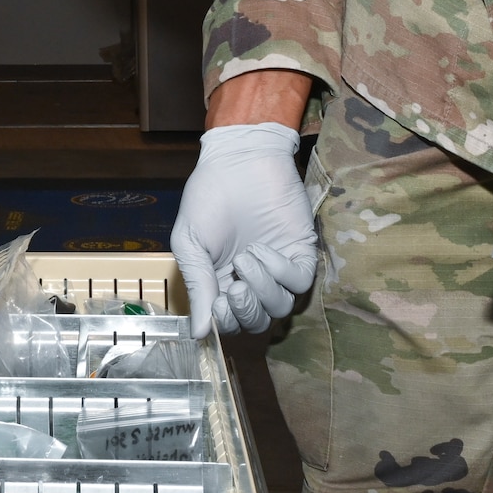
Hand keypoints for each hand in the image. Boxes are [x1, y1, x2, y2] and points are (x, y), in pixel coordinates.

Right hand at [171, 122, 317, 336]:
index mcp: (222, 282)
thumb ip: (198, 286)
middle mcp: (253, 280)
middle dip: (245, 311)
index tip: (217, 304)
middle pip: (258, 321)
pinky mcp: (301, 251)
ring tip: (246, 258)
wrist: (238, 158)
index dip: (226, 322)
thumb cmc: (208, 196)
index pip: (231, 322)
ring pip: (281, 307)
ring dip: (262, 289)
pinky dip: (281, 273)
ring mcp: (280, 267)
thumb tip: (199, 334)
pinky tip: (262, 250)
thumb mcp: (191, 243)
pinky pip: (301, 282)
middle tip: (234, 287)